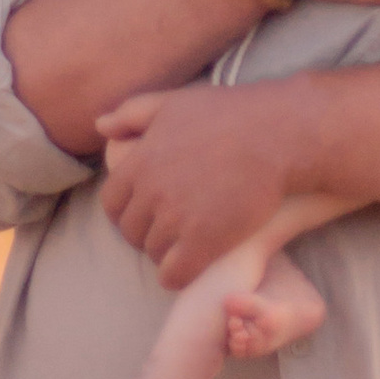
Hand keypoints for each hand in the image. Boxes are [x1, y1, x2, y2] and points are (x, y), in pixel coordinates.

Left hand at [96, 84, 320, 283]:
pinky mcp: (205, 241)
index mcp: (140, 162)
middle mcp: (152, 192)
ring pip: (153, 253)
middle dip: (145, 234)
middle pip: (131, 231)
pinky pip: (174, 273)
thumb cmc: (230, 113)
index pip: (112, 203)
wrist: (279, 134)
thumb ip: (132, 113)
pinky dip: (177, 275)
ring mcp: (177, 218)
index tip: (147, 214)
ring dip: (165, 254)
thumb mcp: (174, 102)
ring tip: (184, 246)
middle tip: (169, 232)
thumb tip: (100, 125)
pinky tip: (191, 268)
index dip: (127, 212)